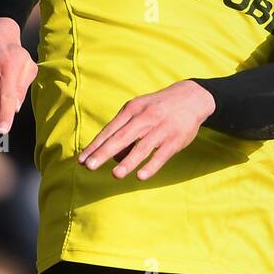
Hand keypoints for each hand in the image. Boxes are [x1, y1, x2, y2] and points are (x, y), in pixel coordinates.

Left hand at [79, 80, 215, 180]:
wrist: (191, 98)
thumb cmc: (157, 107)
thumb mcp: (139, 109)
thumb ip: (124, 129)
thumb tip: (112, 155)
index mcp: (132, 110)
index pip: (110, 130)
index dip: (96, 145)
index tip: (82, 160)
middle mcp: (145, 118)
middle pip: (122, 137)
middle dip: (104, 152)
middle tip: (89, 166)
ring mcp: (161, 129)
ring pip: (142, 147)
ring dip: (128, 162)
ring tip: (115, 175)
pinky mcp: (174, 140)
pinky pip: (161, 155)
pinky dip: (151, 165)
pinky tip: (140, 176)